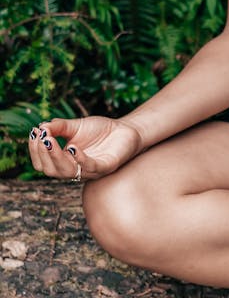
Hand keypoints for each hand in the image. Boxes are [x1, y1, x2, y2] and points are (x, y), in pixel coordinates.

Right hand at [28, 116, 142, 181]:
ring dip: (56, 156)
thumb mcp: (75, 126)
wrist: (125, 129)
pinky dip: (79, 158)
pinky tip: (72, 147)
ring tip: (51, 140)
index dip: (35, 151)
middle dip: (43, 154)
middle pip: (52, 171)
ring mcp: (91, 170)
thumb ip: (58, 127)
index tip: (34, 133)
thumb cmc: (100, 130)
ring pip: (67, 172)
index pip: (43, 164)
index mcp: (66, 162)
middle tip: (41, 137)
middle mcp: (76, 170)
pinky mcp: (106, 167)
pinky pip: (90, 167)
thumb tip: (41, 127)